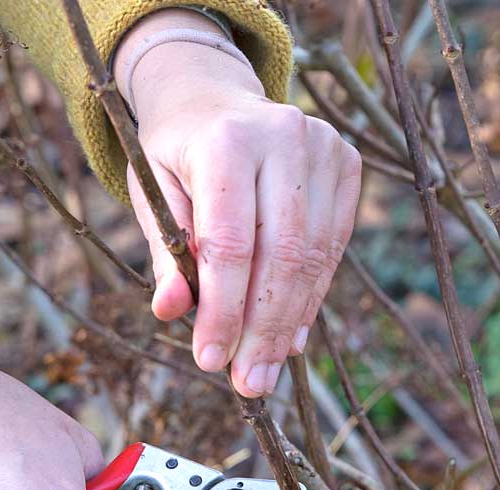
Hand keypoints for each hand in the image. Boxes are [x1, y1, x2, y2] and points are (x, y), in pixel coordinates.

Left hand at [116, 10, 361, 397]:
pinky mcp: (346, 163)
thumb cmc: (177, 154)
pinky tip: (289, 336)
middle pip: (281, 256)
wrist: (213, 97)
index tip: (210, 361)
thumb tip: (171, 311)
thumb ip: (168, 254)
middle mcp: (283, 136)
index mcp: (226, 141)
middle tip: (248, 384)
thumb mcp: (153, 195)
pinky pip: (333, 247)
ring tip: (265, 370)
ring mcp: (323, 147)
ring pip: (313, 257)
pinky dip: (310, 297)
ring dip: (289, 323)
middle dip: (262, 329)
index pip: (230, 243)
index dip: (223, 310)